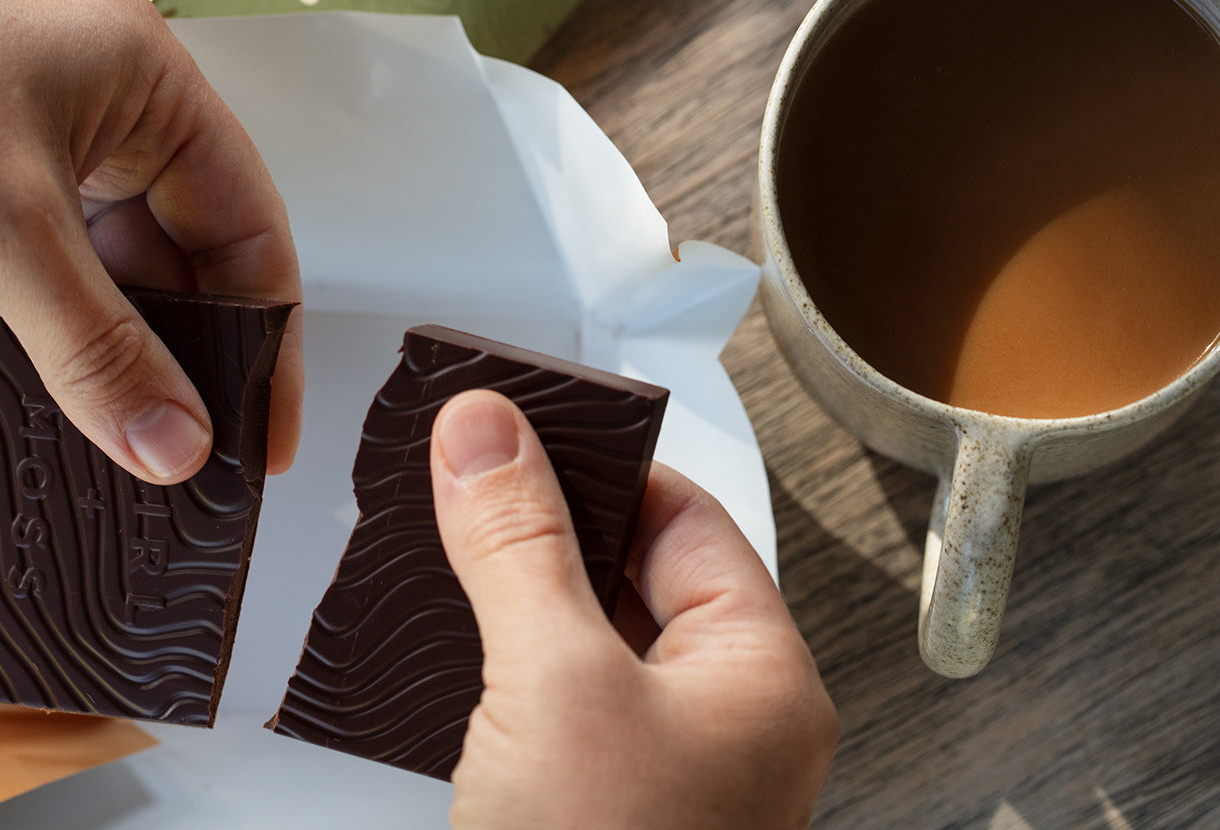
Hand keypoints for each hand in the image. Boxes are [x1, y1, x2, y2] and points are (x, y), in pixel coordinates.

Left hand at [0, 0, 300, 483]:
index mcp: (143, 80)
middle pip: (182, 260)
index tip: (262, 441)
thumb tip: (176, 447)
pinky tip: (55, 421)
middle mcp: (96, 114)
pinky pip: (38, 293)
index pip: (246, 223)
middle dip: (191, 362)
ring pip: (107, 283)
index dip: (266, 337)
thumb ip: (98, 349)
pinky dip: (51, 354)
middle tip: (196, 466)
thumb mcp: (2, 229)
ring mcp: (26, 158)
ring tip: (131, 462)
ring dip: (114, 365)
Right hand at [429, 390, 837, 828]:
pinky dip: (507, 677)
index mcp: (763, 679)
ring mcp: (669, 774)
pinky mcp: (602, 811)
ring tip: (456, 560)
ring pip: (592, 647)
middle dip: (548, 533)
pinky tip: (460, 660)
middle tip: (473, 484)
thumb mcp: (552, 681)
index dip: (599, 465)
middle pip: (635, 577)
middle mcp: (729, 726)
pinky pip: (559, 712)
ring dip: (521, 606)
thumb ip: (518, 546)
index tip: (521, 429)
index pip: (686, 516)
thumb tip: (487, 430)